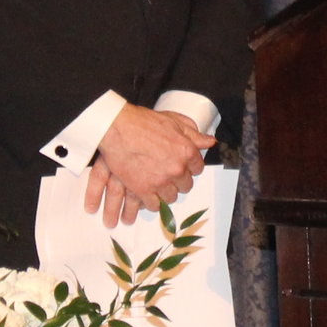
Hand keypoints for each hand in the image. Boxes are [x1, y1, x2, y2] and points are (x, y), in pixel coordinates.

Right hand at [86, 104, 211, 227]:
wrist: (117, 128)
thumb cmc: (143, 122)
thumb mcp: (173, 121)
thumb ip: (193, 134)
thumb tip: (209, 141)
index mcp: (186, 151)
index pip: (198, 169)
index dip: (189, 168)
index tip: (182, 167)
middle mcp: (177, 168)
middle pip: (185, 185)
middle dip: (178, 181)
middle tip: (167, 175)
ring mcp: (160, 181)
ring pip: (171, 197)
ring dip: (165, 192)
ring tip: (157, 185)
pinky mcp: (143, 190)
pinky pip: (154, 205)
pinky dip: (152, 202)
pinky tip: (148, 195)